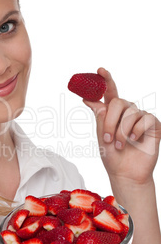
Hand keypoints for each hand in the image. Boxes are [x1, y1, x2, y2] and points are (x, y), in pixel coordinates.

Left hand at [83, 67, 160, 184]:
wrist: (126, 174)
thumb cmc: (113, 156)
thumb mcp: (102, 136)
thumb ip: (100, 117)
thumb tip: (90, 100)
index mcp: (113, 113)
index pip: (109, 92)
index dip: (105, 80)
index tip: (100, 69)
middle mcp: (127, 112)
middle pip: (118, 101)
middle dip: (110, 121)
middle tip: (108, 138)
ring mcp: (140, 117)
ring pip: (130, 112)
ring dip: (121, 131)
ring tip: (120, 145)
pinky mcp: (153, 125)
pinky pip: (144, 119)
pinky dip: (136, 131)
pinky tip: (134, 141)